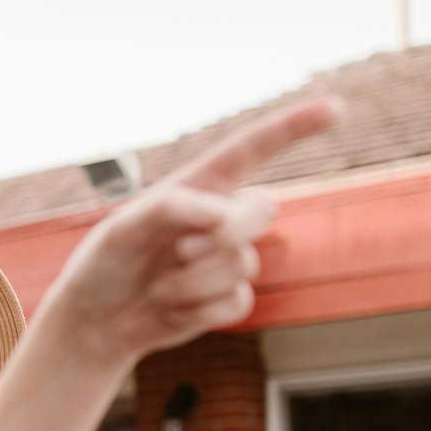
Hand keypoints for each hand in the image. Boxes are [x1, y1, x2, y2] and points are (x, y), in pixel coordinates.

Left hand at [37, 99, 341, 364]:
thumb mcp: (120, 229)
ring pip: (242, 265)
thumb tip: (220, 212)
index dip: (292, 128)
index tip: (333, 108)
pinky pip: (237, 303)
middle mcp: (220, 219)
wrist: (96, 322)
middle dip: (227, 233)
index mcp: (198, 188)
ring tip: (155, 288)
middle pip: (263, 210)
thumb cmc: (104, 265)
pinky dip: (196, 312)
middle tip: (180, 252)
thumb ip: (167, 209)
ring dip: (192, 283)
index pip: (251, 150)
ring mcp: (228, 259)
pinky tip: (168, 310)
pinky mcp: (229, 298)